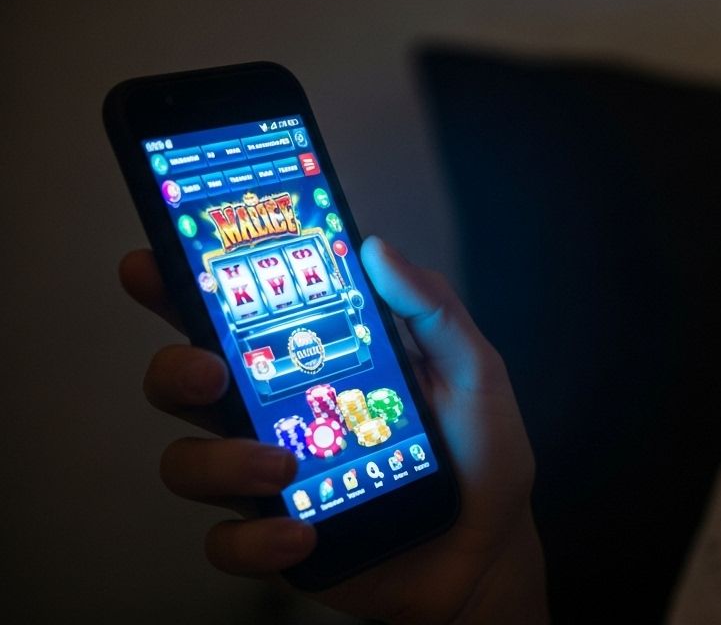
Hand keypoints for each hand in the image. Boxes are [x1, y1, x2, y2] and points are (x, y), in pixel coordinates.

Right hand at [122, 237, 546, 623]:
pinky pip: (227, 540)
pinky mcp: (274, 540)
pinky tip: (302, 532)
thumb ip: (432, 311)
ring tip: (283, 468)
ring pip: (187, 461)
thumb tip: (376, 247)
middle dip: (176, 369)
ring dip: (222, 460)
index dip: (179, 287)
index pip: (232, 318)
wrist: (490, 550)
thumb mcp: (473, 373)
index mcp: (312, 363)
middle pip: (183, 382)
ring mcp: (268, 479)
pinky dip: (255, 538)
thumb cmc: (480, 457)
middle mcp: (275, 415)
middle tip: (211, 372)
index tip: (153, 260)